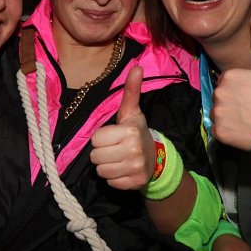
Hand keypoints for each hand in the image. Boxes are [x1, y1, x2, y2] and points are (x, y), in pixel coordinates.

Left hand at [90, 66, 154, 189]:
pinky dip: (113, 177)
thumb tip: (137, 67)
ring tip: (117, 159)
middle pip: (95, 156)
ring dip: (106, 166)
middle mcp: (133, 151)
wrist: (155, 159)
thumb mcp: (132, 112)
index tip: (113, 136)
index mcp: (130, 132)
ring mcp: (135, 169)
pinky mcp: (133, 183)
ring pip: (100, 170)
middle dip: (102, 153)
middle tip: (114, 148)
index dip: (102, 138)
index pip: (96, 139)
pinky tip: (122, 169)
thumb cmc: (136, 132)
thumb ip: (131, 91)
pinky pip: (109, 182)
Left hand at [210, 22, 250, 150]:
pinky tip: (243, 129)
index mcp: (229, 76)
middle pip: (221, 95)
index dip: (241, 87)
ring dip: (229, 115)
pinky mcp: (218, 131)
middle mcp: (219, 93)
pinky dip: (228, 130)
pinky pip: (218, 129)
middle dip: (233, 100)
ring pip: (219, 111)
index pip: (227, 80)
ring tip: (248, 118)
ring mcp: (218, 113)